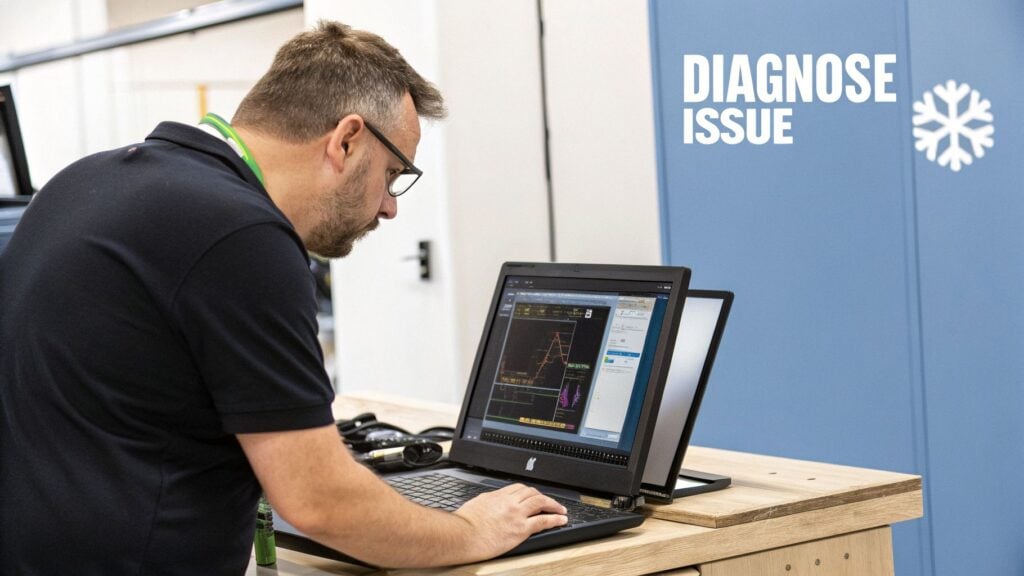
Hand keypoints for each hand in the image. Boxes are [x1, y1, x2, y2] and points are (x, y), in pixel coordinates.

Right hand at [453, 483, 568, 558]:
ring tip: (560, 509)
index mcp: (497, 496)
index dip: (529, 491)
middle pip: (532, 493)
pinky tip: (561, 520)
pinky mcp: (521, 529)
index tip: (533, 495)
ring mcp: (516, 514)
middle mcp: (509, 502)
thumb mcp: (475, 505)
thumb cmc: (463, 525)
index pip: (518, 488)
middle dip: (543, 496)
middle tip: (549, 502)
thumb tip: (488, 504)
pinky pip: (543, 521)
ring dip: (553, 505)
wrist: (462, 535)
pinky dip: (555, 519)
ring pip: (541, 502)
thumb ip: (486, 502)